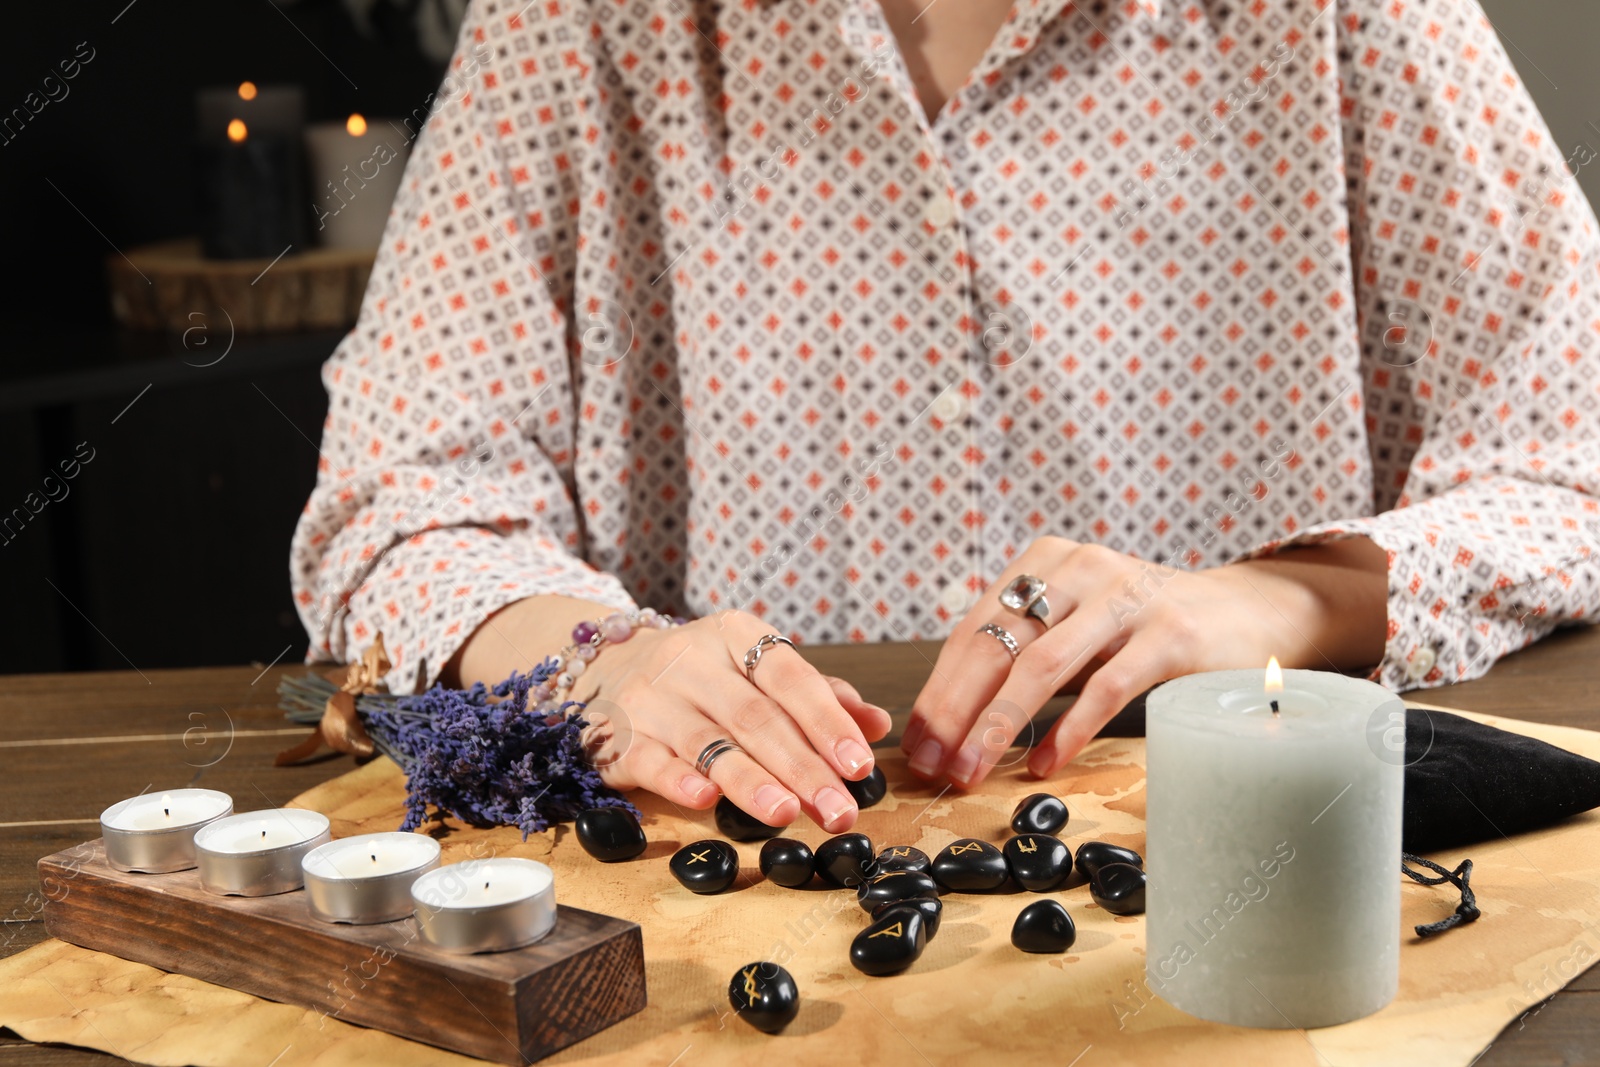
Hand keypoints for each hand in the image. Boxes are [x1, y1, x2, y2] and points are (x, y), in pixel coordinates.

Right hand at [568, 610, 891, 833]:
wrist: (606, 670)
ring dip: (750, 781)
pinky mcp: (619, 734)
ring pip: (708, 743)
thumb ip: (817, 697)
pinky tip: (706, 801)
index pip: (791, 676)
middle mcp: (691, 660)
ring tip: (787, 813)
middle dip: (803, 768)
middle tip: (839, 810)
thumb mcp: (756, 671)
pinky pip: (652, 759)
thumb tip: (877, 724)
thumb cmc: (702, 677)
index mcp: (735, 634)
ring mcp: (652, 697)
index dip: (827, 721)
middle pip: (756, 717)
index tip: (860, 765)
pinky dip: (679, 780)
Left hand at [901, 536, 1387, 787]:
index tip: (916, 746)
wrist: (1249, 611)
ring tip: (970, 769)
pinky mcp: (1169, 634)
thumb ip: (1024, 654)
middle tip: (931, 765)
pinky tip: (1041, 764)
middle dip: (954, 711)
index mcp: (1045, 562)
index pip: (973, 630)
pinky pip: (1105, 688)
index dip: (937, 691)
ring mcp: (1126, 597)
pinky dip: (1066, 729)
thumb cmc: (1146, 627)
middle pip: (996, 645)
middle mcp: (1079, 569)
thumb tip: (952, 720)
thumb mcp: (1077, 625)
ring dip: (997, 725)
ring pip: (1041, 666)